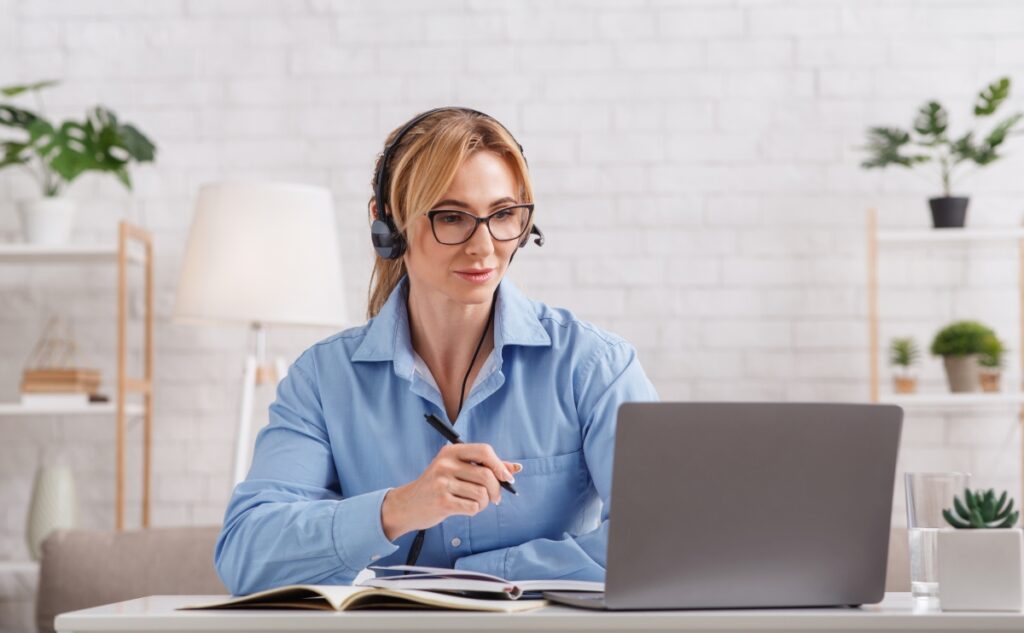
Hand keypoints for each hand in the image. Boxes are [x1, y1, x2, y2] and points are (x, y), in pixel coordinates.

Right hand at [381, 443, 522, 540]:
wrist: (407, 505)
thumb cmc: (437, 486)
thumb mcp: (457, 470)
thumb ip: (486, 467)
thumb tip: (516, 468)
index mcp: (451, 451)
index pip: (484, 451)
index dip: (500, 465)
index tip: (507, 478)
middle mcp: (446, 464)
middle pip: (487, 475)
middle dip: (496, 490)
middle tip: (495, 498)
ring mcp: (442, 483)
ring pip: (482, 493)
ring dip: (485, 502)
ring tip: (475, 503)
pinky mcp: (442, 502)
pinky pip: (473, 507)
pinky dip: (475, 510)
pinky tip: (465, 508)